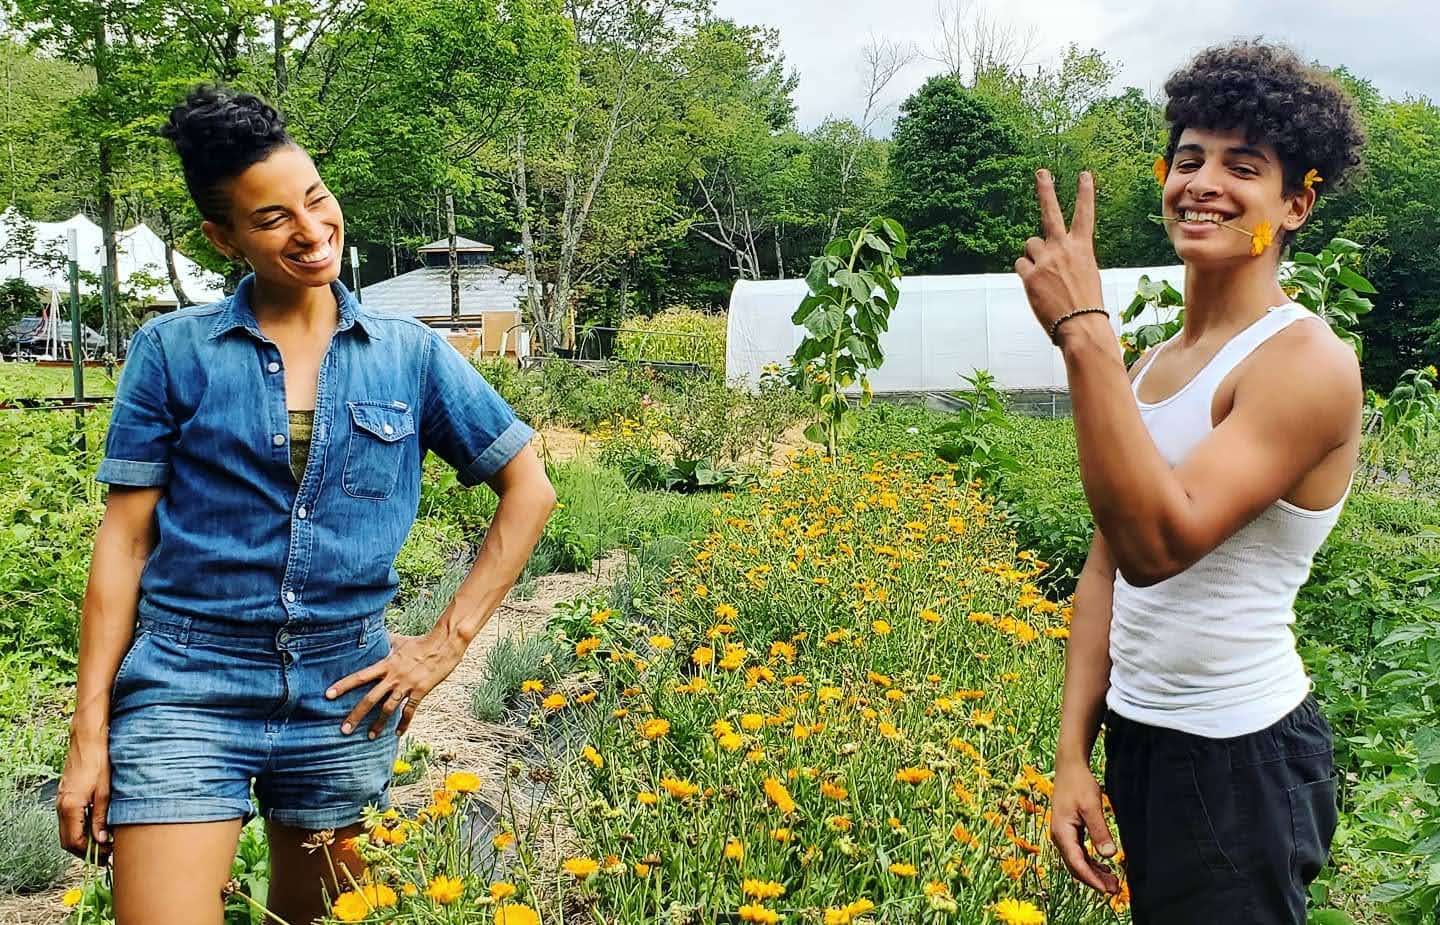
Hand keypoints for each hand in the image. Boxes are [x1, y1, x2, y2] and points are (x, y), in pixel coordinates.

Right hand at [57, 729, 112, 862]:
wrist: (88, 741)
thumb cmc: (99, 763)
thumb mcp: (105, 793)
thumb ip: (101, 818)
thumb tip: (102, 841)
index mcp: (70, 807)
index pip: (75, 842)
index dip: (91, 852)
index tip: (107, 855)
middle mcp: (61, 807)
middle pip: (68, 841)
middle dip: (85, 851)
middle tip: (106, 855)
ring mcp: (61, 802)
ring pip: (67, 832)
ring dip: (83, 842)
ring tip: (104, 844)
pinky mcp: (65, 797)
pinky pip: (68, 821)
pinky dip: (80, 830)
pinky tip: (96, 829)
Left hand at [327, 631, 465, 738]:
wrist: (444, 645)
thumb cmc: (420, 642)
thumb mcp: (399, 640)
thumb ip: (385, 642)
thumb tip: (374, 635)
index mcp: (386, 664)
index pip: (360, 677)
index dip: (343, 685)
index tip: (328, 695)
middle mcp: (394, 677)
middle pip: (370, 699)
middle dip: (356, 715)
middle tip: (344, 730)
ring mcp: (407, 685)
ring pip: (388, 709)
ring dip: (378, 724)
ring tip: (369, 736)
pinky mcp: (421, 691)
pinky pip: (410, 711)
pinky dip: (403, 724)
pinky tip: (397, 734)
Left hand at [1014, 170, 1104, 336]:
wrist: (1081, 325)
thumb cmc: (1086, 304)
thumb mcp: (1086, 274)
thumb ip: (1069, 259)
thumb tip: (1049, 258)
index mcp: (1082, 248)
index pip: (1084, 214)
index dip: (1084, 192)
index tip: (1084, 174)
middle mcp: (1063, 248)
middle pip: (1051, 212)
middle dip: (1046, 190)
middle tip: (1041, 172)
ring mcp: (1045, 260)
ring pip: (1030, 246)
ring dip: (1034, 257)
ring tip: (1045, 276)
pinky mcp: (1030, 275)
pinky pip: (1021, 265)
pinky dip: (1026, 273)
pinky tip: (1037, 286)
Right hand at [1049, 759, 1121, 894]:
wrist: (1069, 767)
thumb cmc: (1079, 784)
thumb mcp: (1092, 807)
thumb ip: (1100, 831)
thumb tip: (1109, 856)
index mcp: (1062, 832)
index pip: (1076, 863)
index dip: (1092, 879)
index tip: (1107, 890)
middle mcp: (1059, 836)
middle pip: (1075, 866)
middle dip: (1094, 880)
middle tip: (1114, 890)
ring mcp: (1063, 834)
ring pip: (1077, 861)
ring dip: (1094, 872)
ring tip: (1113, 881)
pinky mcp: (1069, 831)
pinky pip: (1079, 852)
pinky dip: (1091, 862)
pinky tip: (1104, 867)